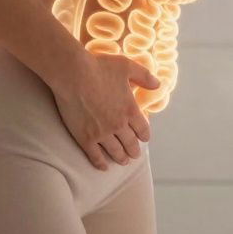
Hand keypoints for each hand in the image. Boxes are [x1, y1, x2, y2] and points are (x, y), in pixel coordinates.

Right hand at [49, 51, 159, 169]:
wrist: (73, 74)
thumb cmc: (100, 67)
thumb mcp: (127, 66)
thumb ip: (145, 76)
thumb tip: (159, 85)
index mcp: (130, 109)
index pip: (143, 129)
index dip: (144, 135)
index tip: (144, 138)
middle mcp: (118, 124)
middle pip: (130, 143)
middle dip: (134, 150)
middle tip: (134, 154)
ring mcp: (102, 133)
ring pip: (115, 152)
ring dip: (121, 158)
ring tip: (123, 161)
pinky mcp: (85, 138)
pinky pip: (95, 155)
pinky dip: (100, 163)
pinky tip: (103, 167)